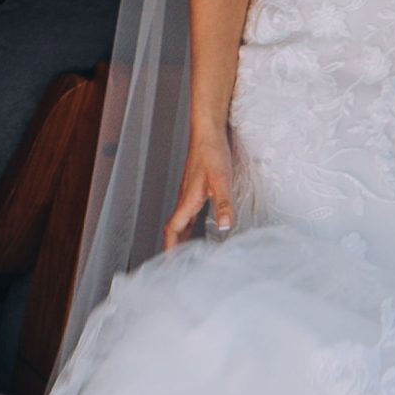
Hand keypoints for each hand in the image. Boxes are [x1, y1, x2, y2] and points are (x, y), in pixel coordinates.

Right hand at [162, 136, 236, 251]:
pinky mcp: (195, 186)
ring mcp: (189, 192)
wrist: (207, 131)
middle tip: (176, 262)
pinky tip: (198, 224)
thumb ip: (224, 204)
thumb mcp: (222, 180)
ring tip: (187, 249)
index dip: (171, 248)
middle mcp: (185, 198)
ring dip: (181, 235)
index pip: (173, 229)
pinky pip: (188, 210)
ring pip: (181, 219)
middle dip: (174, 246)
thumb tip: (225, 227)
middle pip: (175, 227)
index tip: (169, 264)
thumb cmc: (212, 152)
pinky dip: (189, 223)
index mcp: (188, 200)